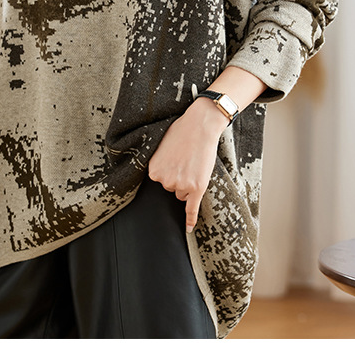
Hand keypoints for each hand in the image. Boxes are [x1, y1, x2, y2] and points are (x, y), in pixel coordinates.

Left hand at [147, 98, 227, 232]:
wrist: (200, 125)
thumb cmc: (181, 131)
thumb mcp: (161, 146)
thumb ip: (158, 164)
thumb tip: (158, 173)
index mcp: (154, 170)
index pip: (160, 181)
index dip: (170, 170)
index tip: (175, 159)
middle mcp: (166, 180)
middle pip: (172, 188)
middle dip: (179, 176)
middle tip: (185, 159)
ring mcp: (182, 184)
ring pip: (183, 194)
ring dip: (188, 183)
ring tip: (193, 163)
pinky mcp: (197, 187)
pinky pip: (192, 208)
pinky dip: (191, 220)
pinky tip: (189, 229)